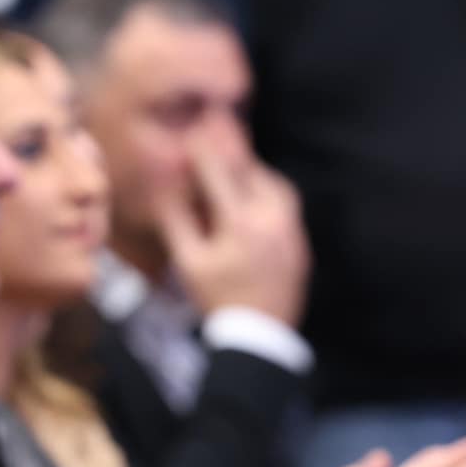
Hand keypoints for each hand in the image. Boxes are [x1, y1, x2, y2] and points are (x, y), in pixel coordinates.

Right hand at [154, 148, 309, 324]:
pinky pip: (286, 206)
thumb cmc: (217, 298)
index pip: (220, 174)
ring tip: (238, 169)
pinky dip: (269, 193)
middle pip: (254, 172)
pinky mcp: (300, 243)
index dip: (205, 150)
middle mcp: (272, 218)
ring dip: (256, 173)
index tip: (196, 131)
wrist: (259, 336)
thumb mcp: (189, 263)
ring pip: (276, 186)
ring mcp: (291, 230)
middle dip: (235, 153)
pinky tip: (255, 200)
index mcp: (241, 221)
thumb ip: (178, 222)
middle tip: (221, 138)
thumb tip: (166, 190)